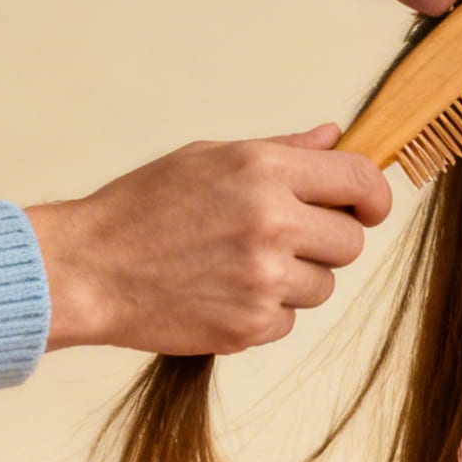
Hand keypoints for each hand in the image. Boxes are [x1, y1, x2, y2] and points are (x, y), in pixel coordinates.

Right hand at [25, 124, 390, 354]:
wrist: (88, 269)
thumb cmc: (143, 208)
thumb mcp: (208, 158)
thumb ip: (280, 150)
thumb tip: (333, 136)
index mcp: (264, 170)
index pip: (359, 179)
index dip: (373, 196)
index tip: (369, 207)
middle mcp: (271, 222)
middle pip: (351, 242)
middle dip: (326, 241)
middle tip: (282, 239)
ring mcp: (263, 278)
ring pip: (323, 286)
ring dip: (294, 280)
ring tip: (238, 266)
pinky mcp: (250, 325)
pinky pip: (289, 320)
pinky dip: (264, 312)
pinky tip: (221, 292)